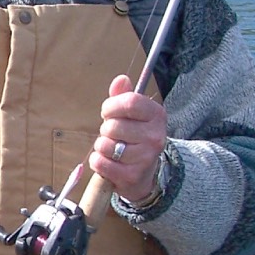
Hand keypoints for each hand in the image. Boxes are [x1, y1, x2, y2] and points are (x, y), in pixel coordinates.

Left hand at [89, 73, 165, 204]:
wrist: (144, 174)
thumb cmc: (133, 137)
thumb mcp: (131, 114)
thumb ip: (123, 96)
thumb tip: (121, 79)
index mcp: (156, 115)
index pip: (130, 102)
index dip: (111, 106)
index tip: (107, 112)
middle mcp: (155, 136)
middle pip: (114, 125)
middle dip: (105, 129)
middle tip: (113, 135)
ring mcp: (145, 158)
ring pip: (106, 145)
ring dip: (101, 146)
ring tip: (112, 149)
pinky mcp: (132, 176)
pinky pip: (101, 163)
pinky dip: (97, 161)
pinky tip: (108, 161)